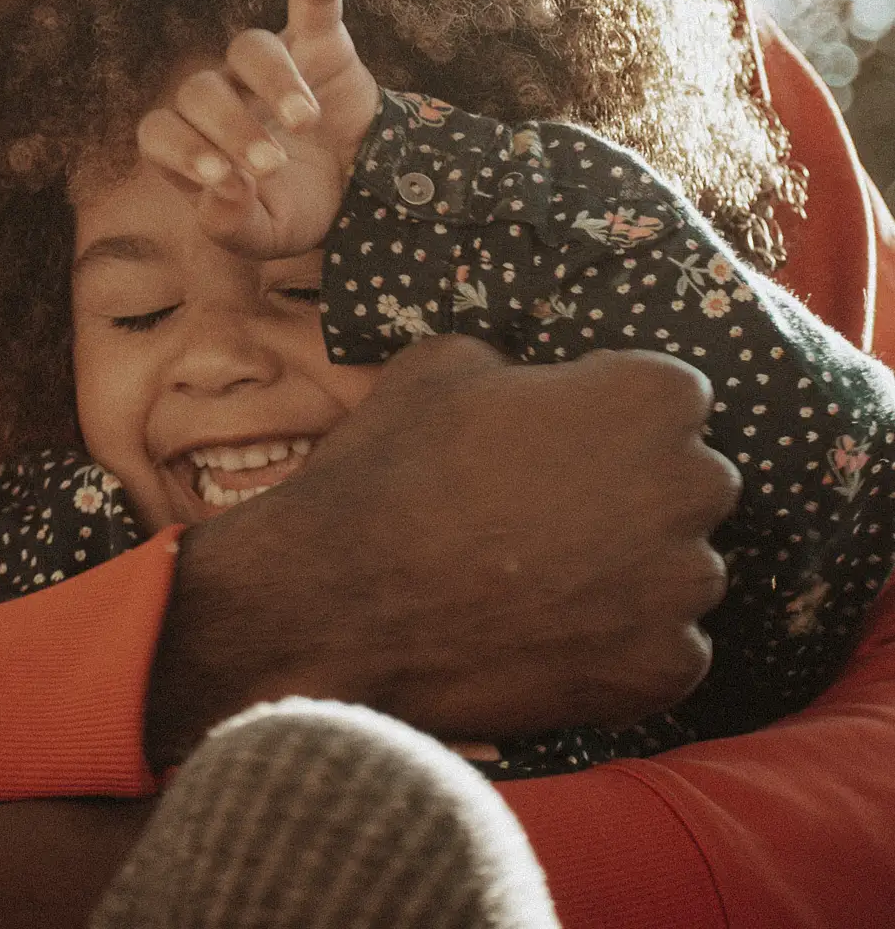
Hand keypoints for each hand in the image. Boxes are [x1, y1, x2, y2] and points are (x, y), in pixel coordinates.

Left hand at [135, 0, 379, 258]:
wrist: (365, 190)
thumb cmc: (298, 209)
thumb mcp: (265, 235)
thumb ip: (232, 225)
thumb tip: (222, 190)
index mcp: (195, 142)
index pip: (160, 131)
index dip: (182, 149)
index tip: (222, 178)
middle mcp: (223, 95)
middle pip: (201, 90)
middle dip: (232, 127)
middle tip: (272, 164)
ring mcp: (268, 66)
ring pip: (249, 48)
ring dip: (273, 81)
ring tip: (304, 121)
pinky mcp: (318, 43)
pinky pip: (312, 3)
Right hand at [147, 337, 739, 763]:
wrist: (341, 601)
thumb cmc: (393, 465)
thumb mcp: (447, 361)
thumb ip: (522, 367)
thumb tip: (531, 388)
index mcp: (651, 394)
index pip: (674, 397)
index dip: (612, 415)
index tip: (565, 437)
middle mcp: (691, 486)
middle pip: (692, 483)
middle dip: (638, 491)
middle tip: (555, 511)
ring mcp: (682, 587)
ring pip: (682, 571)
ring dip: (633, 572)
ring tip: (546, 580)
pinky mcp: (663, 671)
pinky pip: (669, 650)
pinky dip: (622, 648)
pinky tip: (551, 634)